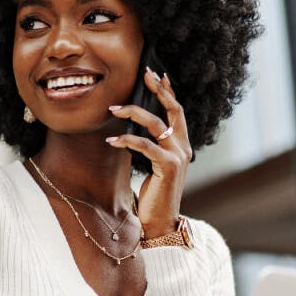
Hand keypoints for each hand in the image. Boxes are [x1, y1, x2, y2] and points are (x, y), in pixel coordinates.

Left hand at [105, 66, 193, 237]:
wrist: (161, 222)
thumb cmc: (154, 195)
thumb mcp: (154, 166)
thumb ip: (151, 147)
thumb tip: (133, 128)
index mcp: (182, 146)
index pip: (177, 112)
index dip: (169, 91)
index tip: (158, 74)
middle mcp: (184, 148)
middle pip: (173, 110)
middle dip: (158, 89)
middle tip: (144, 73)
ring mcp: (178, 156)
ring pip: (156, 123)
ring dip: (133, 112)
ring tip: (113, 109)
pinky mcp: (168, 166)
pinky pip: (145, 145)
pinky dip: (127, 140)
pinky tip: (111, 140)